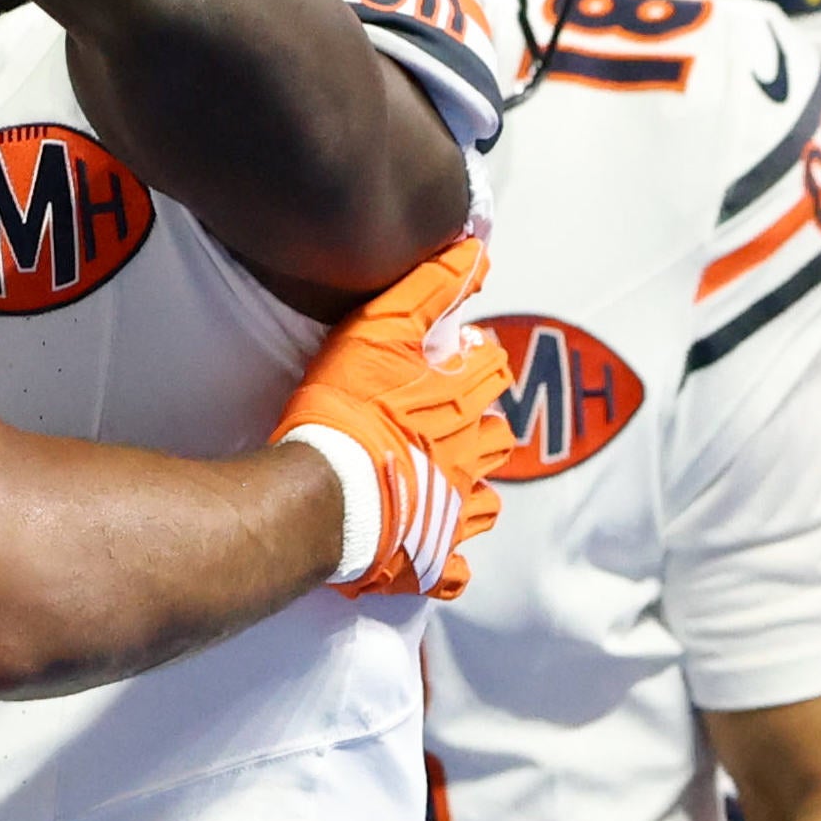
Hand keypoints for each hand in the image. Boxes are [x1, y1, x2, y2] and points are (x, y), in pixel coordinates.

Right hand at [274, 234, 524, 597]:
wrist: (325, 492)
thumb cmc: (349, 407)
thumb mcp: (384, 327)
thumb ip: (430, 287)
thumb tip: (475, 250)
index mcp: (459, 404)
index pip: (491, 373)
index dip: (480, 362)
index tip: (465, 358)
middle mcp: (465, 460)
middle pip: (495, 439)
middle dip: (484, 429)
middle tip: (460, 425)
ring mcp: (449, 513)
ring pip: (484, 505)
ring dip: (475, 494)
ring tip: (454, 487)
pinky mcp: (426, 560)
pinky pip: (449, 570)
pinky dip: (446, 564)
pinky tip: (437, 561)